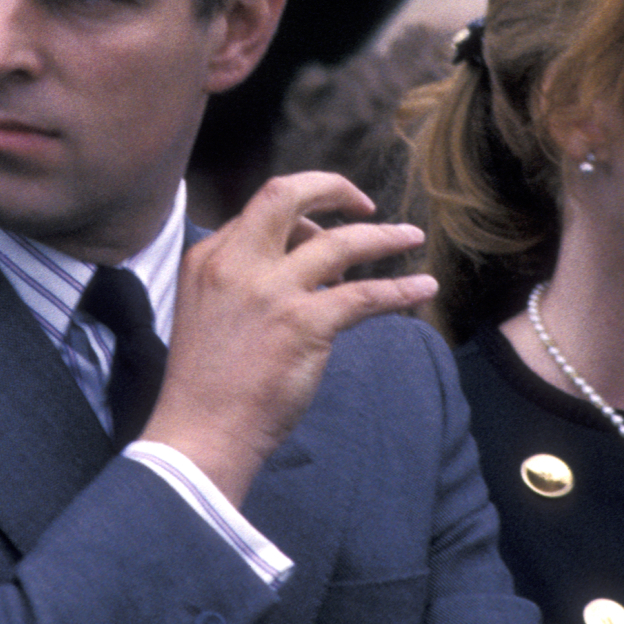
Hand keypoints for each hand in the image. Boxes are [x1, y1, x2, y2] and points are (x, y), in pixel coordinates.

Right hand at [142, 171, 435, 504]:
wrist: (200, 436)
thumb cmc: (207, 382)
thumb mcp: (207, 308)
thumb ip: (242, 275)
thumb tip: (303, 257)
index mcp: (210, 257)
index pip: (261, 210)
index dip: (299, 216)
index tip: (321, 231)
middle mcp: (237, 263)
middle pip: (287, 195)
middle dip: (332, 187)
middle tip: (362, 202)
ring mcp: (271, 291)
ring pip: (340, 242)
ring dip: (383, 236)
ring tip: (412, 236)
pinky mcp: (303, 324)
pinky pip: (365, 294)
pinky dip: (400, 288)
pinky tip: (423, 287)